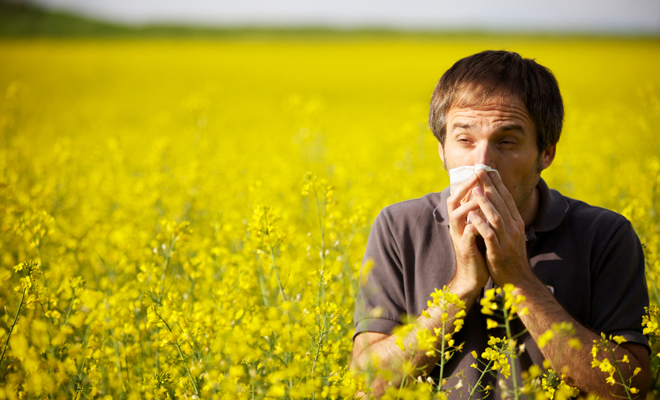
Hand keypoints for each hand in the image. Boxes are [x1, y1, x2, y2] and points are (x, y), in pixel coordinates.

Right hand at [446, 173, 489, 294]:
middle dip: (464, 187)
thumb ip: (478, 213)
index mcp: (461, 219)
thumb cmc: (478, 250)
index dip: (468, 182)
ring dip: (468, 204)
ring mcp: (459, 236)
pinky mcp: (465, 249)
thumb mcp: (477, 228)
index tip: (480, 169)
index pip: (460, 196)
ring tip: (480, 194)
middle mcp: (457, 225)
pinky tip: (481, 220)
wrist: (472, 276)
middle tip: (476, 174)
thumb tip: (483, 194)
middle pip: (453, 201)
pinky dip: (473, 227)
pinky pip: (467, 235)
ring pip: (458, 216)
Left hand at [467, 170, 532, 286]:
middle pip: (502, 203)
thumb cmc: (510, 256)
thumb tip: (497, 202)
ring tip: (476, 189)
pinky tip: (472, 215)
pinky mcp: (498, 252)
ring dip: (485, 202)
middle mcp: (514, 229)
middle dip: (490, 186)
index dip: (498, 184)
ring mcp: (507, 240)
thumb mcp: (511, 235)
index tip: (489, 170)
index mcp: (517, 223)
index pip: (507, 199)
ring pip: (496, 217)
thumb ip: (505, 220)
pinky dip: (481, 224)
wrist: (517, 280)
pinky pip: (489, 235)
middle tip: (481, 170)